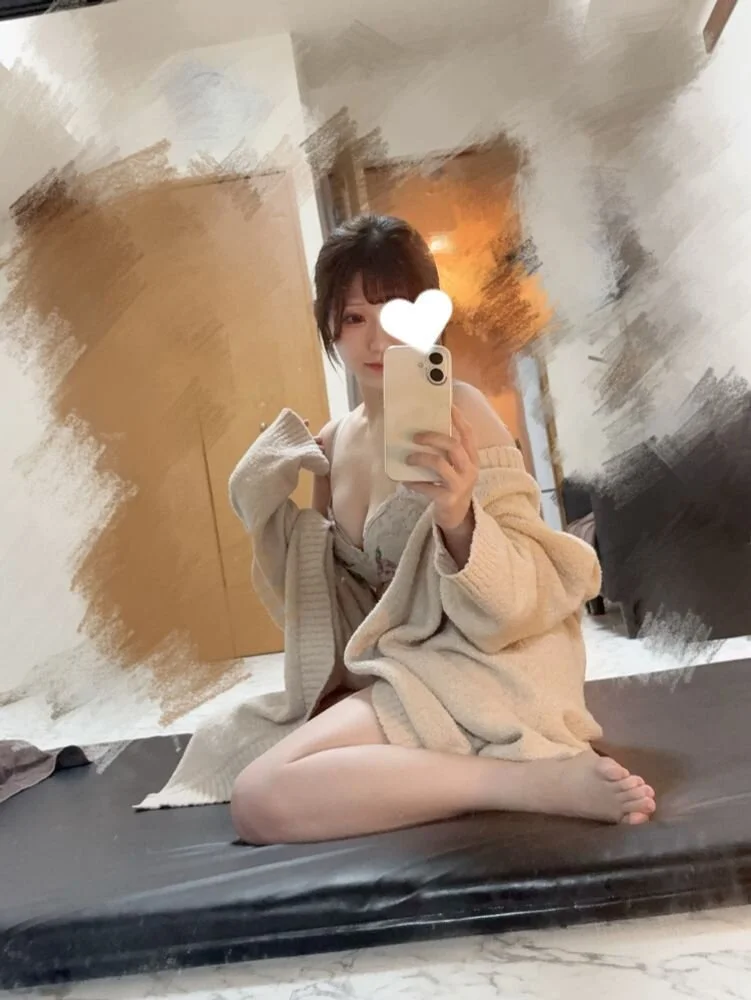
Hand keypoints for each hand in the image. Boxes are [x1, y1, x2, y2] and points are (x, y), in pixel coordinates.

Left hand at [406, 405, 479, 531]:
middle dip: (433, 437)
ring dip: (421, 457)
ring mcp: (460, 485)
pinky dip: (415, 483)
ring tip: (409, 458)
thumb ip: (447, 452)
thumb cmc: (452, 486)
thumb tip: (423, 430)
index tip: (447, 405)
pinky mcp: (448, 499)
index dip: (458, 418)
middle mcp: (470, 469)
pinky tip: (405, 482)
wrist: (457, 517)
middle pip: (453, 445)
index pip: (468, 433)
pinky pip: (428, 487)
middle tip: (416, 436)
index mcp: (472, 458)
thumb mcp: (456, 468)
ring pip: (440, 464)